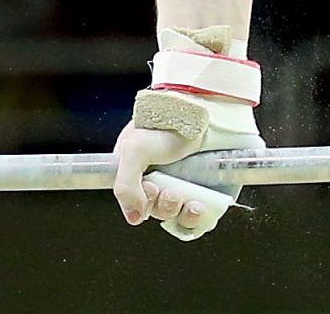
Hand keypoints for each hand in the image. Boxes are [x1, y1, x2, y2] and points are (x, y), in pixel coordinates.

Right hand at [112, 119, 246, 241]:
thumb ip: (125, 186)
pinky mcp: (202, 193)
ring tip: (188, 199)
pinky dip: (195, 219)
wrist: (203, 110)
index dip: (141, 203)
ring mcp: (180, 186)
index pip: (133, 201)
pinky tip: (199, 206)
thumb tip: (134, 217)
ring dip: (180, 214)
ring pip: (175, 217)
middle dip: (163, 206)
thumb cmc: (166, 123)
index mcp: (136, 169)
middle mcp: (158, 179)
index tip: (150, 189)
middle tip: (170, 191)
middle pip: (155, 210)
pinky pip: (195, 219)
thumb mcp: (135, 149)